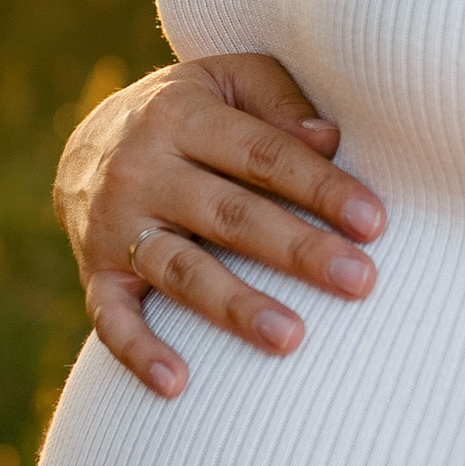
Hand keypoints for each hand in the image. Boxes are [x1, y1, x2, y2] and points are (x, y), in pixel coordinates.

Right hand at [54, 51, 386, 399]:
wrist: (89, 144)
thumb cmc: (193, 113)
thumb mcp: (229, 80)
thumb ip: (279, 103)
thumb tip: (329, 139)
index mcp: (181, 115)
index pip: (262, 155)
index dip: (320, 188)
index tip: (374, 222)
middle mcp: (142, 170)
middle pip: (229, 215)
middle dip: (297, 250)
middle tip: (359, 280)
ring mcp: (115, 226)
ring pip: (181, 271)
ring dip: (235, 306)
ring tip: (291, 338)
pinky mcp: (96, 273)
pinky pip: (112, 318)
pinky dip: (139, 352)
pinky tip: (177, 384)